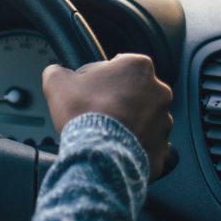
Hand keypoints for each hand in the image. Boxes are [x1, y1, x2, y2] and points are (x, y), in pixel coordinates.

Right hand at [42, 54, 172, 178]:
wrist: (99, 155)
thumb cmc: (83, 113)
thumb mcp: (57, 81)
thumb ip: (57, 70)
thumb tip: (55, 72)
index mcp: (138, 67)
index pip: (118, 65)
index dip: (99, 77)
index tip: (88, 89)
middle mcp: (159, 91)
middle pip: (134, 91)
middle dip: (117, 100)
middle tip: (95, 111)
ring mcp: (165, 121)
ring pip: (143, 118)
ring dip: (127, 123)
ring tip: (105, 133)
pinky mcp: (164, 148)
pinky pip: (147, 144)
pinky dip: (133, 146)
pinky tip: (115, 148)